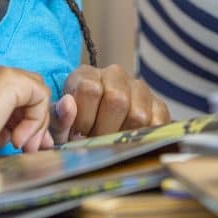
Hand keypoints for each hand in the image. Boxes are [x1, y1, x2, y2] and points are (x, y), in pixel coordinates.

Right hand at [0, 60, 57, 161]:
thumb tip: (18, 132)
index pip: (3, 95)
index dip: (17, 120)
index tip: (19, 145)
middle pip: (21, 90)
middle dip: (31, 120)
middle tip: (29, 149)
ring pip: (32, 90)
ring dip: (34, 122)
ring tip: (23, 147)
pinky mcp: (6, 78)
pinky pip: (38, 94)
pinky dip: (35, 119)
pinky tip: (18, 139)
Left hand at [53, 64, 170, 140]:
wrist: (96, 132)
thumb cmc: (74, 129)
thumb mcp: (60, 125)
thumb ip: (59, 119)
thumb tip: (69, 104)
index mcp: (86, 74)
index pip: (89, 89)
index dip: (83, 118)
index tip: (77, 134)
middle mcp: (114, 75)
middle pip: (117, 99)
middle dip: (103, 129)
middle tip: (96, 141)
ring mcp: (139, 88)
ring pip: (138, 114)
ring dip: (122, 136)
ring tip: (110, 143)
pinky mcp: (158, 106)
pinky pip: (157, 124)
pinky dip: (144, 139)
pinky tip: (129, 141)